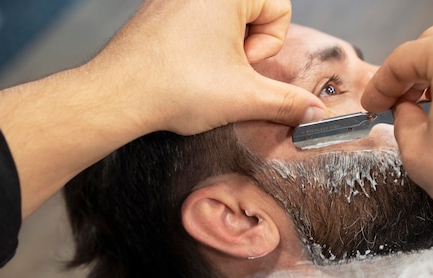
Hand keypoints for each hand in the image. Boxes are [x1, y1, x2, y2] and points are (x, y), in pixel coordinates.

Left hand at [0, 0, 324, 218]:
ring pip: (224, 20)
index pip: (280, 7)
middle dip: (245, 47)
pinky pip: (196, 24)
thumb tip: (316, 112)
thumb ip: (289, 103)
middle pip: (253, 11)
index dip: (269, 44)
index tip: (241, 64)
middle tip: (221, 72)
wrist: (117, 95)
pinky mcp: (156, 11)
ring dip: (223, 50)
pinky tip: (182, 71)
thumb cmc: (176, 87)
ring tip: (200, 75)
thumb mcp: (245, 98)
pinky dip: (199, 48)